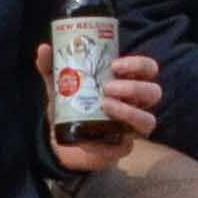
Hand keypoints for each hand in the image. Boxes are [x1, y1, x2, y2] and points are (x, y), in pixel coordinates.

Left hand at [39, 46, 160, 173]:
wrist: (63, 140)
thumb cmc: (71, 106)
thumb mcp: (59, 86)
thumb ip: (52, 68)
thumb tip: (43, 48)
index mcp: (126, 83)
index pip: (148, 69)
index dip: (138, 65)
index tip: (115, 65)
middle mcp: (135, 104)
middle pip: (153, 92)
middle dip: (134, 87)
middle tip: (108, 87)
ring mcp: (131, 128)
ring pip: (148, 120)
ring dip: (129, 112)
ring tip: (106, 106)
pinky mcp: (122, 148)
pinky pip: (125, 147)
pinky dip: (110, 144)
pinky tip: (93, 140)